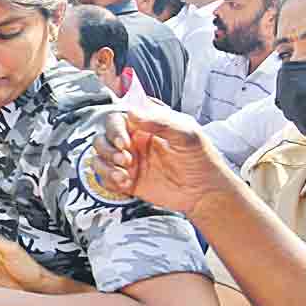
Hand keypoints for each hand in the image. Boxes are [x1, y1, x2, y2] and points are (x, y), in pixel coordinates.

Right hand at [90, 106, 233, 217]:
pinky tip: (126, 184)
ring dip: (106, 166)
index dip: (115, 130)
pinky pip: (105, 179)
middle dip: (108, 150)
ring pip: (99, 158)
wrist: (205, 192)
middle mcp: (133, 142)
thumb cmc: (201, 158)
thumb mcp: (186, 134)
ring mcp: (129, 163)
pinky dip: (109, 181)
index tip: (124, 143)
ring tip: (124, 175)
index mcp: (145, 126)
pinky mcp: (127, 182)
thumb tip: (131, 112)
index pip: (117, 120)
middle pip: (103, 138)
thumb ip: (160, 122)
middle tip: (126, 160)